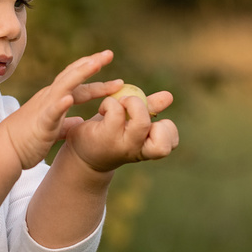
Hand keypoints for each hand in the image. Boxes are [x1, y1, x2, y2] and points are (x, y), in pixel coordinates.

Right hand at [0, 50, 119, 169]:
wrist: (5, 150)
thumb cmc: (27, 140)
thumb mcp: (53, 128)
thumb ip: (66, 123)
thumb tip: (80, 120)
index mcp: (54, 99)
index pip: (78, 85)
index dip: (96, 79)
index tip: (116, 78)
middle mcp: (50, 97)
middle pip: (73, 76)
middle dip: (91, 64)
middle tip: (109, 53)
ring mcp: (45, 107)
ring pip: (64, 85)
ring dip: (80, 74)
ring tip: (95, 64)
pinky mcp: (40, 122)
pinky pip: (50, 111)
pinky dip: (60, 104)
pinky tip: (69, 98)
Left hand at [57, 84, 178, 174]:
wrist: (81, 154)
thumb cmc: (109, 136)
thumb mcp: (131, 123)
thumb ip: (150, 109)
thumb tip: (168, 96)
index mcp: (146, 147)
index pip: (170, 143)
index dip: (167, 129)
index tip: (151, 122)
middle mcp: (136, 149)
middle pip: (159, 132)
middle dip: (147, 111)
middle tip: (130, 106)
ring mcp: (121, 144)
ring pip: (141, 122)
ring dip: (133, 104)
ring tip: (120, 104)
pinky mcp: (105, 135)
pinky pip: (116, 111)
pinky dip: (111, 103)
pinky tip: (104, 109)